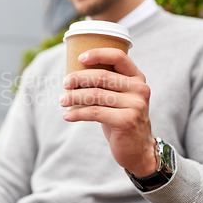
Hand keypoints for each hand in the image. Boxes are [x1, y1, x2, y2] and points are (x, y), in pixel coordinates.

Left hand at [59, 48, 156, 176]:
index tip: (80, 58)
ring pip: (95, 95)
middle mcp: (139, 89)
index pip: (119, 56)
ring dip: (73, 97)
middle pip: (102, 76)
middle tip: (65, 83)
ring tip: (62, 101)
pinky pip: (94, 112)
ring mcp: (135, 105)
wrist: (137, 149)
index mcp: (137, 78)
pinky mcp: (126, 121)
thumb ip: (107, 84)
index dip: (98, 54)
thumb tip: (73, 74)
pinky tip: (67, 115)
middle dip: (78, 78)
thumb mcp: (120, 97)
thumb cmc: (121, 118)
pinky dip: (77, 113)